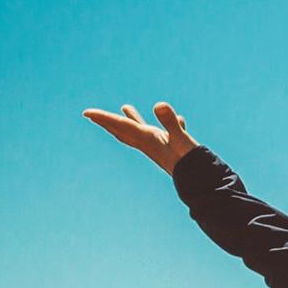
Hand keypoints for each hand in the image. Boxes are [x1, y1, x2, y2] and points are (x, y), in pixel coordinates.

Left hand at [80, 99, 202, 172]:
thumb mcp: (180, 139)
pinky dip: (163, 124)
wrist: (201, 183)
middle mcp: (149, 144)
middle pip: (123, 131)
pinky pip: (161, 134)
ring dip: (130, 121)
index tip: (86, 113)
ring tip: (126, 108)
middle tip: (92, 116)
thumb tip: (159, 105)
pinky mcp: (171, 150)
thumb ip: (169, 122)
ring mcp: (160, 147)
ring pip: (140, 132)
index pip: (121, 125)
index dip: (103, 118)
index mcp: (147, 139)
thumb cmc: (190, 162)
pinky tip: (177, 118)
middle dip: (108, 122)